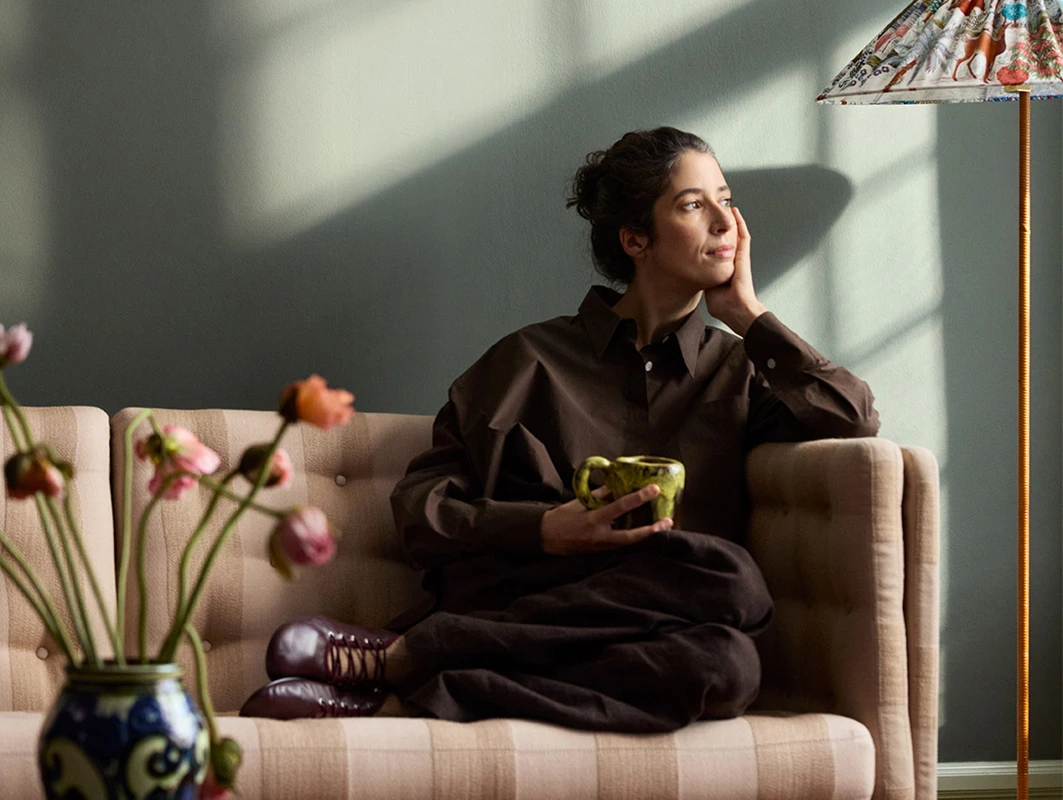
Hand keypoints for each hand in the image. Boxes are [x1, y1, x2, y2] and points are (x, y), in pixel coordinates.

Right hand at [540, 484, 673, 555]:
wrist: (547, 537)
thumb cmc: (563, 516)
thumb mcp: (581, 502)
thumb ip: (601, 494)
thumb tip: (618, 484)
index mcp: (594, 520)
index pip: (620, 507)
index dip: (639, 497)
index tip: (654, 489)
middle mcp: (600, 536)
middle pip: (632, 537)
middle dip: (651, 530)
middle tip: (668, 522)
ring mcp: (601, 547)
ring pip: (628, 543)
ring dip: (645, 535)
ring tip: (661, 525)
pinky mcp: (601, 552)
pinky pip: (620, 545)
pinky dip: (632, 537)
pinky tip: (642, 531)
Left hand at [704, 207, 766, 335]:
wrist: (737, 310)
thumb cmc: (724, 305)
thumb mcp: (708, 289)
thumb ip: (703, 279)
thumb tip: (692, 273)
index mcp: (724, 268)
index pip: (717, 250)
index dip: (712, 240)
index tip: (703, 231)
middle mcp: (732, 261)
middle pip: (726, 238)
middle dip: (721, 226)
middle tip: (716, 211)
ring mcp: (739, 258)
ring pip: (735, 234)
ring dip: (732, 221)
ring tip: (727, 207)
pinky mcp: (743, 256)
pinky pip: (742, 236)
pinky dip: (740, 223)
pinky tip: (736, 212)